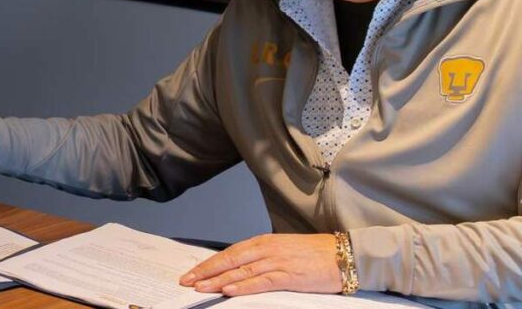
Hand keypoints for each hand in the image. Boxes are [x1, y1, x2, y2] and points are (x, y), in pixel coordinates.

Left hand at [179, 234, 340, 295]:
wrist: (344, 255)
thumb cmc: (315, 254)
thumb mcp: (283, 252)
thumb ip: (262, 259)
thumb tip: (239, 271)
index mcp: (264, 242)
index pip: (230, 253)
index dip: (209, 264)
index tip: (192, 273)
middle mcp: (267, 249)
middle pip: (230, 260)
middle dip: (206, 271)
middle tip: (187, 280)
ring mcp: (277, 262)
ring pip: (241, 271)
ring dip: (218, 280)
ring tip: (200, 287)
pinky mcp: (289, 275)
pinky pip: (261, 281)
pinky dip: (243, 285)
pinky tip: (229, 290)